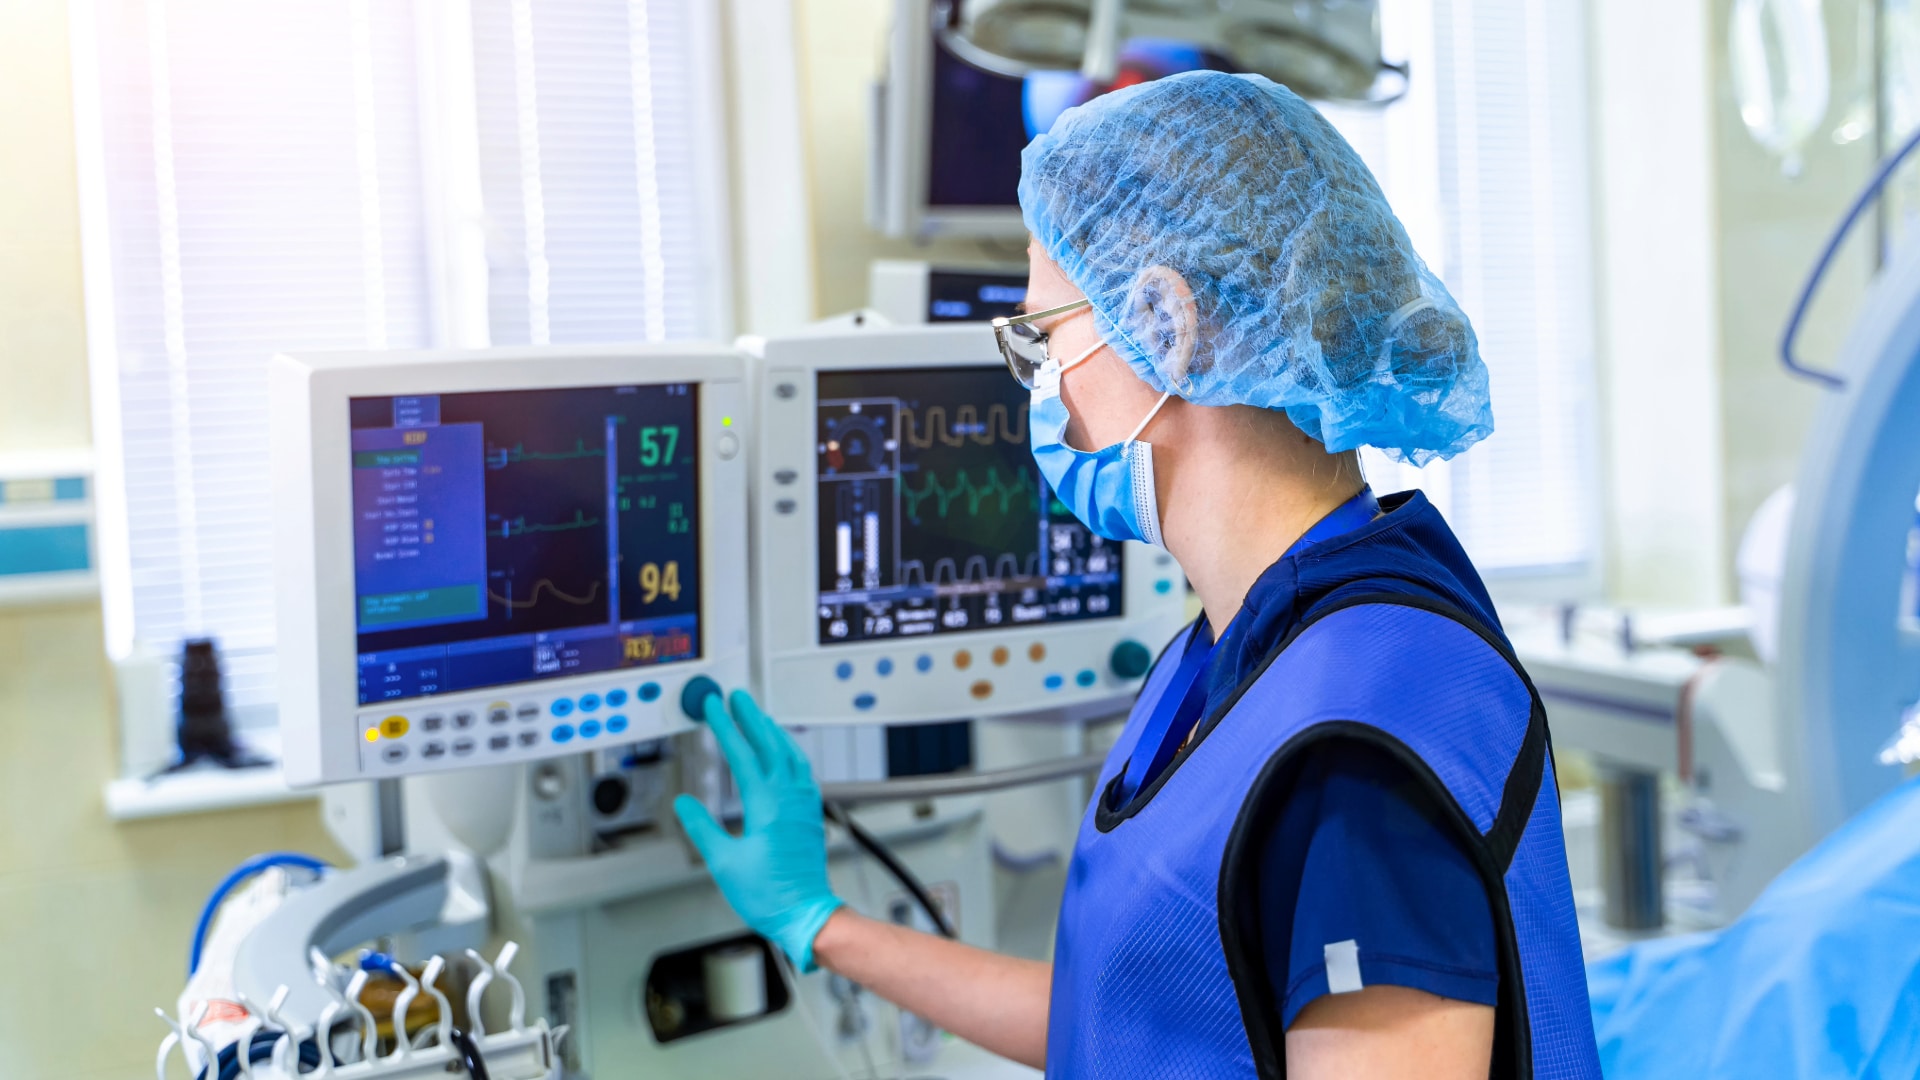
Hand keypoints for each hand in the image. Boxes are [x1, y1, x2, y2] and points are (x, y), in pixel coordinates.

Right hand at [673, 689, 843, 970]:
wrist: (806, 912)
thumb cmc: (769, 894)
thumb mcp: (723, 863)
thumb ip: (702, 828)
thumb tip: (685, 804)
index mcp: (767, 805)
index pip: (742, 755)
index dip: (725, 727)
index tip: (713, 707)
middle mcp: (789, 799)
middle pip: (770, 745)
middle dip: (751, 718)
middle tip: (737, 698)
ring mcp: (804, 805)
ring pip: (790, 755)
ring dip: (773, 732)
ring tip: (759, 717)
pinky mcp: (811, 815)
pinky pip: (801, 771)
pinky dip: (789, 752)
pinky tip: (785, 754)